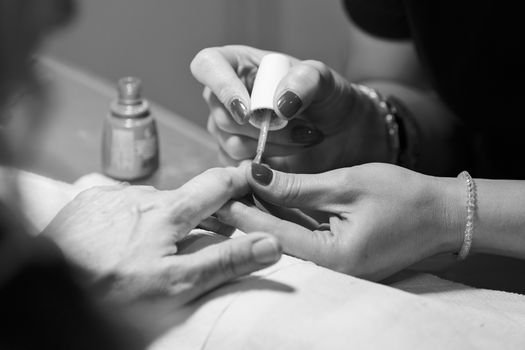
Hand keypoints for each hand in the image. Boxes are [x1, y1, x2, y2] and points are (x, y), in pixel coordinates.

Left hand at [42, 165, 281, 302]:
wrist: (41, 294)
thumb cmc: (107, 293)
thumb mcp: (174, 286)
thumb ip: (224, 262)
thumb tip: (270, 244)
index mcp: (168, 211)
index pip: (216, 183)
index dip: (240, 178)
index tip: (256, 177)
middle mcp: (142, 194)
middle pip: (186, 197)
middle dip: (203, 211)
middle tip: (212, 232)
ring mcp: (113, 196)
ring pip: (154, 202)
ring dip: (167, 217)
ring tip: (161, 245)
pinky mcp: (89, 202)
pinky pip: (125, 204)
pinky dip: (136, 218)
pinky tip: (126, 241)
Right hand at [190, 45, 388, 172]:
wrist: (343, 134)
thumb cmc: (330, 98)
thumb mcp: (325, 80)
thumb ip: (305, 80)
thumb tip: (278, 105)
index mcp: (239, 65)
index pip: (208, 66)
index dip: (223, 88)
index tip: (250, 111)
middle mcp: (226, 97)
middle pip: (221, 116)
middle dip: (263, 128)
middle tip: (303, 128)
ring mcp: (229, 131)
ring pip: (231, 145)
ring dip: (272, 147)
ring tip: (305, 139)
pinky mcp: (237, 160)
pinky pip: (239, 169)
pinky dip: (267, 168)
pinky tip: (293, 158)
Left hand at [216, 163, 461, 279]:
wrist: (442, 213)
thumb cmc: (403, 196)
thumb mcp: (346, 184)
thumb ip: (298, 186)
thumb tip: (257, 177)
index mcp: (334, 259)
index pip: (274, 234)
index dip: (245, 210)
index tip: (220, 191)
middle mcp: (331, 270)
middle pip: (276, 239)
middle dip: (249, 212)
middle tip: (221, 189)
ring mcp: (334, 266)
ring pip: (288, 237)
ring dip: (265, 213)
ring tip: (237, 189)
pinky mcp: (338, 255)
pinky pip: (303, 235)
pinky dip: (286, 216)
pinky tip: (266, 197)